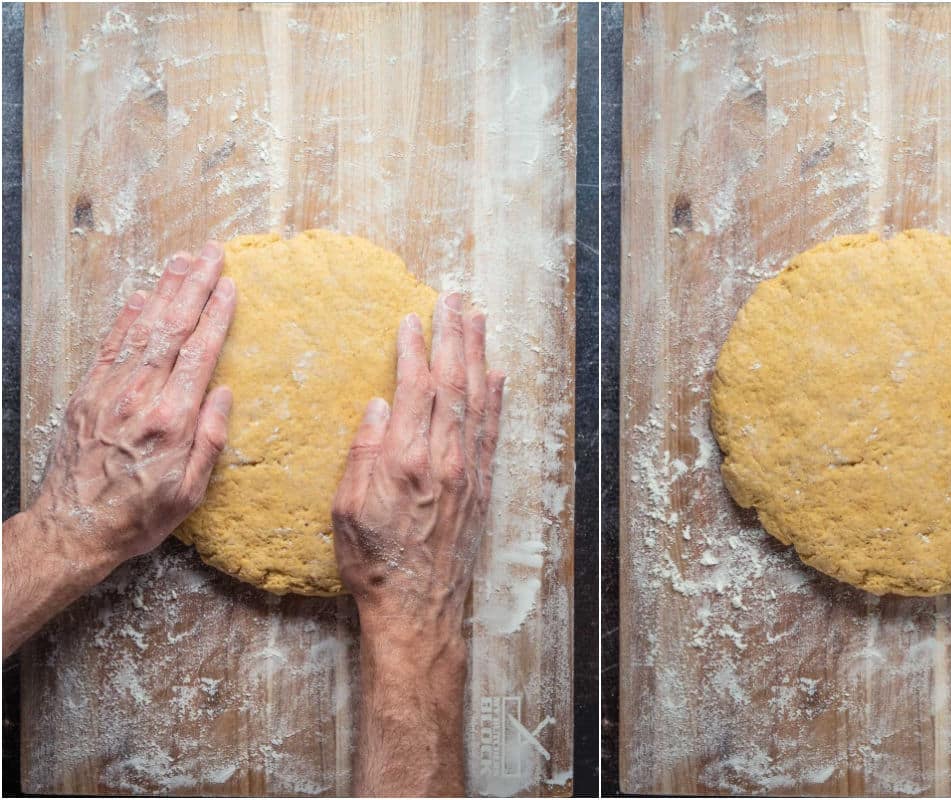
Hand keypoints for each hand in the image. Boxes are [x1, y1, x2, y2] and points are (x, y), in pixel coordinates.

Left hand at [30, 242, 236, 569]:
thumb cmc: (138, 516)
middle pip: (171, 328)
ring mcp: (108, 392)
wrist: (74, 529)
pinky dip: (127, 316)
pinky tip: (143, 295)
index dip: (216, 315)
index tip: (229, 287)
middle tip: (212, 254)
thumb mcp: (190, 492)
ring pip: (141, 328)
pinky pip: (110, 345)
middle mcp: (138, 398)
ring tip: (183, 260)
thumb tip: (222, 392)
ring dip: (164, 290)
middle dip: (194, 286)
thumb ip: (210, 439)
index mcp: (170, 422)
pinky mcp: (86, 394)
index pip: (199, 353)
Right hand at [332, 292, 504, 639]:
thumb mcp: (348, 508)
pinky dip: (497, 398)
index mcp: (407, 460)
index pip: (415, 388)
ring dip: (478, 355)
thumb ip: (364, 452)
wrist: (418, 606)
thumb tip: (380, 405)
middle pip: (453, 383)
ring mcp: (470, 470)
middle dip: (453, 335)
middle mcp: (446, 459)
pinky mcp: (483, 485)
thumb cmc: (375, 562)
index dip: (414, 349)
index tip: (411, 319)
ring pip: (478, 399)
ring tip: (478, 319)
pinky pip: (493, 431)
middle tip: (453, 298)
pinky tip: (497, 374)